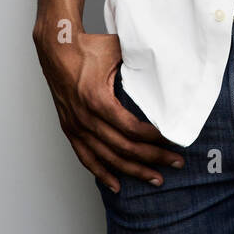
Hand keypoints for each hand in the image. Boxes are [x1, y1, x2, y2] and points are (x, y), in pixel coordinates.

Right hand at [32, 19, 184, 193]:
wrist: (57, 49)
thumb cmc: (89, 48)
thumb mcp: (118, 52)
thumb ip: (140, 67)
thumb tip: (167, 74)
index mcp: (98, 99)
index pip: (131, 128)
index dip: (154, 138)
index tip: (173, 140)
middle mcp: (85, 117)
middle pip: (123, 148)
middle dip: (153, 158)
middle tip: (176, 163)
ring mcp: (76, 126)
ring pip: (108, 158)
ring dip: (133, 171)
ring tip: (156, 179)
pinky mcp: (70, 129)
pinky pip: (86, 158)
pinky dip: (102, 173)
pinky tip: (117, 185)